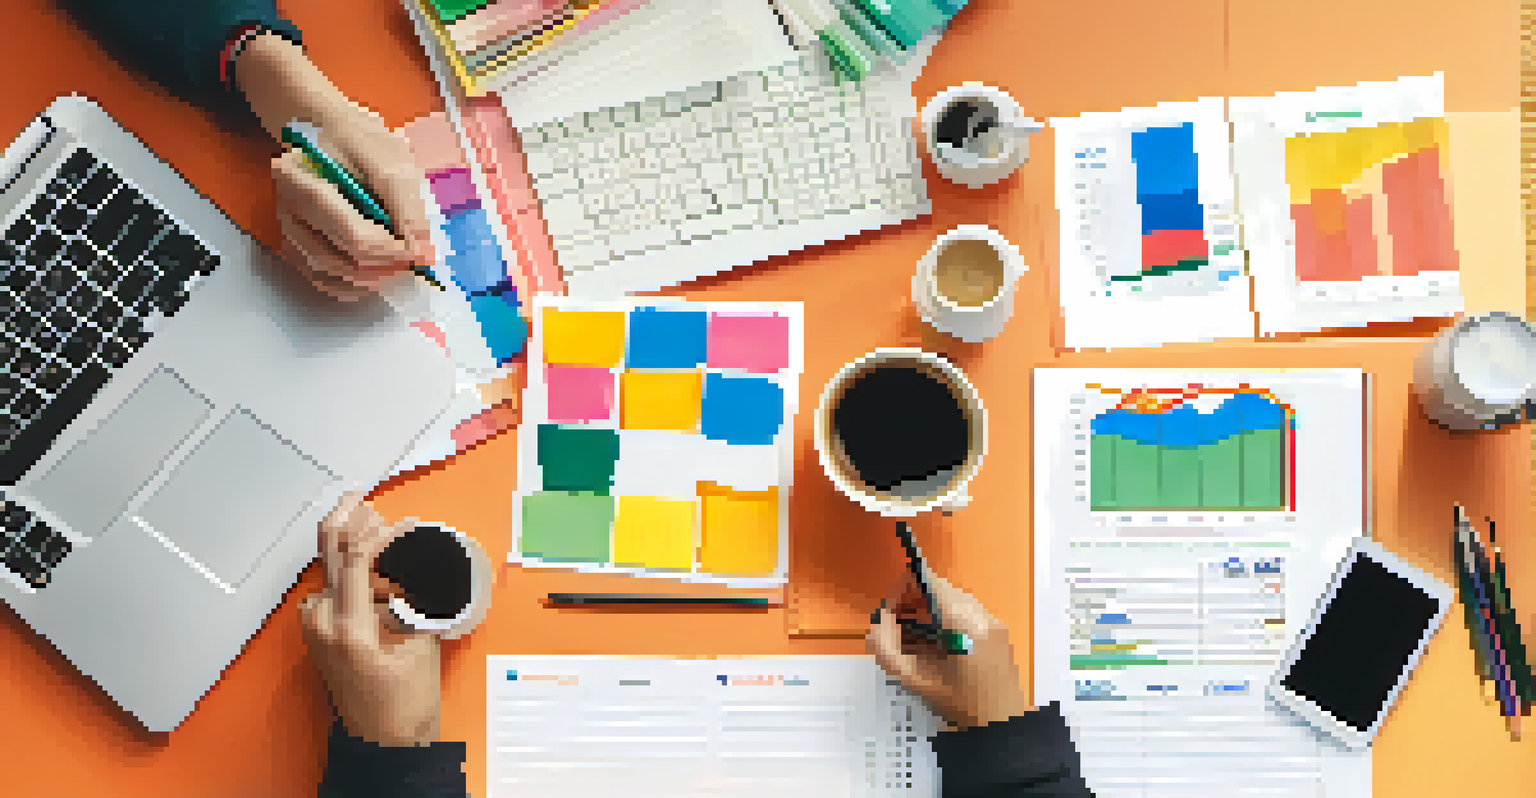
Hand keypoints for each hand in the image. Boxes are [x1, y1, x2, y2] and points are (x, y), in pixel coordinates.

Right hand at [235, 33, 434, 300]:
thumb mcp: (392, 160)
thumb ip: (408, 206)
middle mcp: (287, 204)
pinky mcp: (295, 244)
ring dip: (372, 276)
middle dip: (387, 262)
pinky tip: (376, 272)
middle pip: (342, 255)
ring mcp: (289, 227)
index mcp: (303, 175)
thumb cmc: (358, 141)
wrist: (331, 136)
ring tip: (399, 262)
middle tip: (415, 258)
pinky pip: (322, 279)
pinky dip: (354, 284)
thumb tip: (421, 249)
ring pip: (332, 272)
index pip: (352, 231)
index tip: (422, 252)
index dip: (393, 249)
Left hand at [301, 491, 441, 746]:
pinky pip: (331, 585)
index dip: (382, 530)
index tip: (406, 521)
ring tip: (382, 536)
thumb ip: (412, 593)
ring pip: (330, 565)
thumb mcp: (420, 640)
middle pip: (327, 549)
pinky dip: (352, 570)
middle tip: (362, 496)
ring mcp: (315, 625)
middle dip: (347, 516)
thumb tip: (411, 555)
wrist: (383, 740)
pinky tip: (376, 573)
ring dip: (353, 545)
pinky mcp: (318, 629)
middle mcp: (322, 621)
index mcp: (348, 626)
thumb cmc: (404, 702)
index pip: (357, 556)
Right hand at [867, 563, 1032, 731]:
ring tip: (917, 644)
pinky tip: (938, 648)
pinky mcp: (996, 628)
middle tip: (898, 633)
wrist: (1003, 723)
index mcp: (963, 622)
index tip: (891, 613)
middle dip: (911, 605)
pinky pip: (964, 611)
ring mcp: (992, 619)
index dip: (902, 589)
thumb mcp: (915, 681)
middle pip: (937, 588)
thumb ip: (886, 649)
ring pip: (949, 599)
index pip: (927, 579)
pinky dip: (944, 621)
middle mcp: (981, 613)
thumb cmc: (963, 705)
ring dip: (927, 613)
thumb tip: (879, 621)